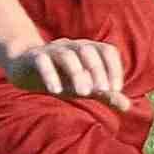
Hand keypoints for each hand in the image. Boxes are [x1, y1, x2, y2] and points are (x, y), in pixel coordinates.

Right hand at [4, 38, 131, 110]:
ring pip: (67, 55)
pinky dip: (50, 75)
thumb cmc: (62, 77)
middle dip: (97, 70)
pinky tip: (55, 91)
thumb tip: (128, 107)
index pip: (108, 51)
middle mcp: (73, 46)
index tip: (115, 90)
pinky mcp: (34, 57)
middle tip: (101, 91)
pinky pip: (43, 61)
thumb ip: (106, 94)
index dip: (114, 68)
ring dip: (77, 73)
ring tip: (83, 93)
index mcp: (89, 50)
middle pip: (89, 51)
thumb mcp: (86, 87)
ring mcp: (52, 50)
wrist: (25, 69)